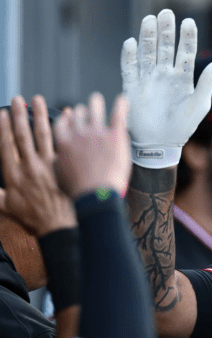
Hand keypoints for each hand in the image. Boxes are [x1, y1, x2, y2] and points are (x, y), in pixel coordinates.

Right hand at [0, 95, 75, 235]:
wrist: (59, 226)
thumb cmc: (34, 218)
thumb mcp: (7, 207)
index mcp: (13, 174)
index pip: (5, 145)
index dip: (2, 127)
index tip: (2, 112)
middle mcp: (30, 166)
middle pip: (22, 135)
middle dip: (19, 115)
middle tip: (18, 100)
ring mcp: (49, 165)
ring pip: (43, 135)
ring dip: (40, 115)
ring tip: (37, 101)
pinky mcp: (65, 167)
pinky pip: (64, 143)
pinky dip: (65, 128)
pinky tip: (67, 115)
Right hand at [53, 93, 130, 198]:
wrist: (96, 195)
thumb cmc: (79, 190)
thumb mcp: (59, 175)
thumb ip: (59, 161)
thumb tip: (58, 159)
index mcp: (64, 142)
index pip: (62, 122)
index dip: (66, 118)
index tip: (68, 115)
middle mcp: (79, 133)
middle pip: (78, 113)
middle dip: (81, 112)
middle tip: (86, 112)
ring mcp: (97, 133)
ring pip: (95, 108)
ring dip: (96, 103)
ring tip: (97, 100)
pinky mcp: (116, 135)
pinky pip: (118, 114)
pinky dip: (120, 105)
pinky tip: (122, 100)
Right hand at [121, 9, 211, 168]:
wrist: (160, 144)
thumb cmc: (182, 127)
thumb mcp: (199, 106)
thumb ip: (206, 84)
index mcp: (183, 77)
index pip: (186, 52)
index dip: (187, 37)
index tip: (188, 22)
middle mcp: (165, 74)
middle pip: (165, 47)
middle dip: (166, 30)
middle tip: (166, 14)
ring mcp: (148, 79)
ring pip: (148, 52)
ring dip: (148, 37)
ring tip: (150, 20)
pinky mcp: (133, 86)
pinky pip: (129, 67)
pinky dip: (130, 55)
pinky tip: (131, 43)